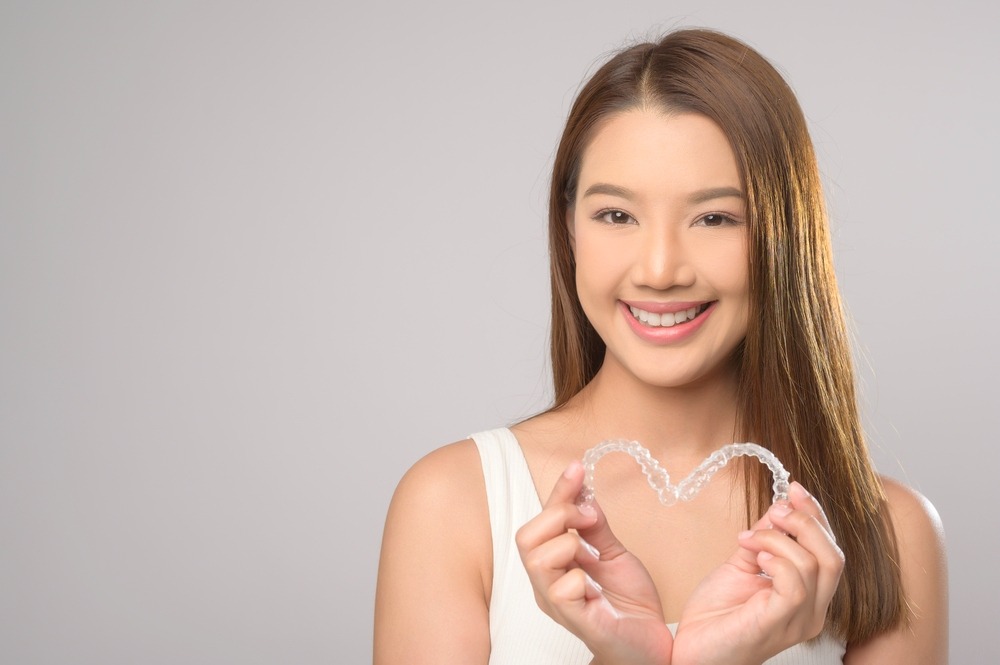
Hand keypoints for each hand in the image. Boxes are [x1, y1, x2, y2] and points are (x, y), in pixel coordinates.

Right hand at [516, 460, 672, 664]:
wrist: (653, 645)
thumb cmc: (628, 606)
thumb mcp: (613, 554)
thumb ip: (596, 526)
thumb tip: (583, 491)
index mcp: (554, 565)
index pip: (542, 520)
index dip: (559, 490)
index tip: (577, 467)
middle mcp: (547, 584)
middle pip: (525, 537)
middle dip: (559, 516)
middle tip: (590, 520)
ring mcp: (558, 604)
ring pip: (536, 561)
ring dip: (568, 545)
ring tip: (592, 555)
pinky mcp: (576, 622)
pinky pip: (560, 591)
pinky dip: (580, 579)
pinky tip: (596, 588)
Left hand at [671, 482, 843, 664]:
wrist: (693, 652)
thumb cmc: (717, 616)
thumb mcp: (742, 565)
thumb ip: (763, 539)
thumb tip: (777, 507)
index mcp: (808, 597)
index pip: (830, 551)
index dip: (816, 516)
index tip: (793, 487)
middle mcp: (812, 611)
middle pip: (834, 557)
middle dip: (806, 521)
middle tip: (774, 510)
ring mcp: (798, 620)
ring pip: (815, 566)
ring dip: (779, 539)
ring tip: (749, 539)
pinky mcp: (778, 624)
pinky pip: (795, 585)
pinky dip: (777, 560)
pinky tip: (755, 557)